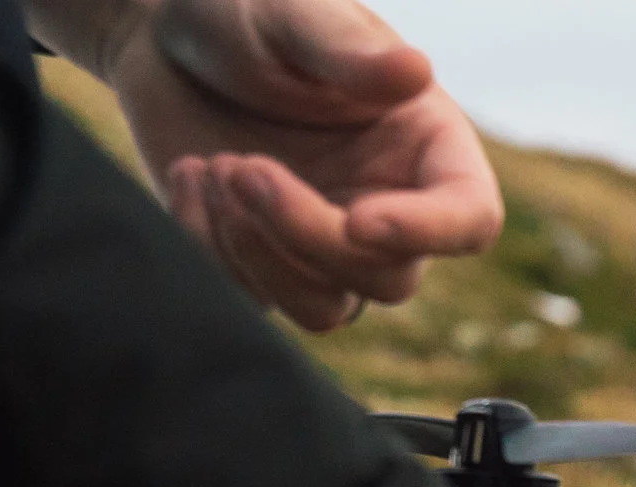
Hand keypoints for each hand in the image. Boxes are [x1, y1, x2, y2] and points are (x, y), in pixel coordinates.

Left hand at [79, 0, 500, 329]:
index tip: (358, 221)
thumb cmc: (244, 17)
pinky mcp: (269, 265)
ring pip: (324, 309)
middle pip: (388, 278)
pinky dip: (212, 248)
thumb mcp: (294, 17)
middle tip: (245, 166)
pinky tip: (191, 175)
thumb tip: (415, 70)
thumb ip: (350, 51)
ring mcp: (329, 246)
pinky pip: (256, 298)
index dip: (427, 234)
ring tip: (217, 170)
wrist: (166, 40)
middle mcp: (391, 207)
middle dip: (308, 234)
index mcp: (426, 148)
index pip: (469, 219)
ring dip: (261, 255)